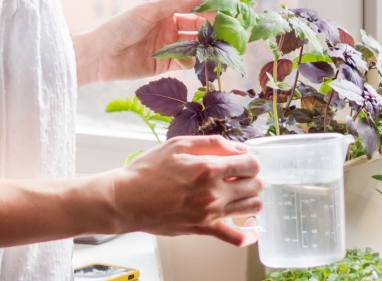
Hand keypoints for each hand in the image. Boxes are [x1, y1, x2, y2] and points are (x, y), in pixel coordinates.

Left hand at [76, 0, 211, 84]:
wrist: (100, 55)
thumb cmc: (121, 26)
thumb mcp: (149, 9)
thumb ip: (177, 2)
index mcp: (165, 9)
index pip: (192, 7)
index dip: (208, 9)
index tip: (225, 11)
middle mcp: (168, 26)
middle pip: (196, 27)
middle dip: (209, 29)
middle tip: (222, 32)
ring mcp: (167, 45)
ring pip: (193, 45)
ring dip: (202, 45)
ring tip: (209, 46)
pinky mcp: (164, 64)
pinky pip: (184, 62)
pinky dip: (190, 60)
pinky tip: (190, 58)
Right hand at [106, 136, 262, 245]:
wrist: (126, 200)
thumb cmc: (147, 171)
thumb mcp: (178, 145)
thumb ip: (212, 143)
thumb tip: (239, 148)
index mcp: (208, 169)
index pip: (251, 164)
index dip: (251, 159)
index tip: (243, 159)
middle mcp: (213, 193)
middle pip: (255, 185)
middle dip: (252, 176)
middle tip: (240, 174)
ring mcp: (210, 213)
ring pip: (251, 208)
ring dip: (252, 198)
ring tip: (240, 192)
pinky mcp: (203, 229)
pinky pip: (235, 237)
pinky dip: (248, 234)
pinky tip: (251, 229)